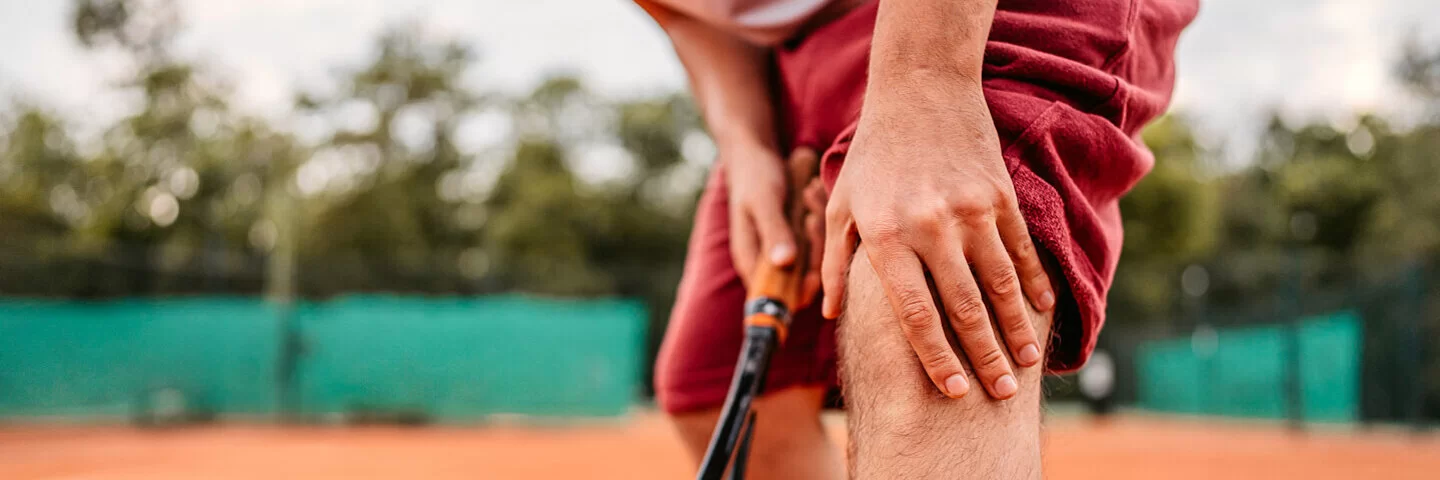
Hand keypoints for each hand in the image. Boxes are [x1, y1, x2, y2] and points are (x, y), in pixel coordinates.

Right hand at [723, 143, 825, 294]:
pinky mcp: (797, 235)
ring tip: (810, 191)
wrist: (753, 153)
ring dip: (818, 227)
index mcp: (751, 260)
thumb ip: (774, 231)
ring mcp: (783, 248)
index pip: (777, 296)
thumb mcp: (763, 201)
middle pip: (801, 276)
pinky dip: (819, 217)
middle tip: (810, 214)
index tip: (814, 275)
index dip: (799, 292)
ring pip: (813, 255)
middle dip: (813, 247)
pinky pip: (816, 238)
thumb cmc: (754, 176)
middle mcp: (768, 260)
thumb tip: (785, 263)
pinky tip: (813, 189)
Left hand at [819, 88, 1055, 399]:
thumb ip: (835, 263)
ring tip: (1025, 364)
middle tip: (999, 395)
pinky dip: (1034, 285)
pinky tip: (1040, 313)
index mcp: (887, 237)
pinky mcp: (1001, 195)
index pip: (916, 314)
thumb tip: (827, 316)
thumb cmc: (873, 156)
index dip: (935, 358)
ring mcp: (971, 210)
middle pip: (964, 309)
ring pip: (1001, 285)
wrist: (920, 90)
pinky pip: (1021, 251)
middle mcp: (931, 227)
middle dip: (984, 358)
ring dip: (1016, 330)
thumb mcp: (841, 205)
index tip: (952, 391)